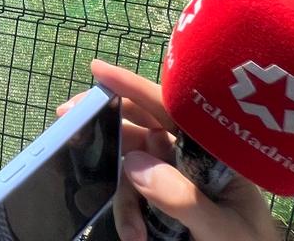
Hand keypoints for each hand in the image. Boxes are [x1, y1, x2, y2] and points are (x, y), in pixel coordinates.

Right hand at [66, 60, 280, 240]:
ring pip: (130, 168)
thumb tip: (133, 164)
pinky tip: (135, 237)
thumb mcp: (224, 231)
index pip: (173, 110)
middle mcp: (192, 161)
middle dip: (107, 127)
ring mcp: (175, 184)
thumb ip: (183, 199)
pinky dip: (127, 216)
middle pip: (141, 130)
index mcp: (215, 154)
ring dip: (123, 199)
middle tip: (68, 118)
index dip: (135, 87)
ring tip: (133, 234)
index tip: (98, 70)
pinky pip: (131, 198)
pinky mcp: (161, 208)